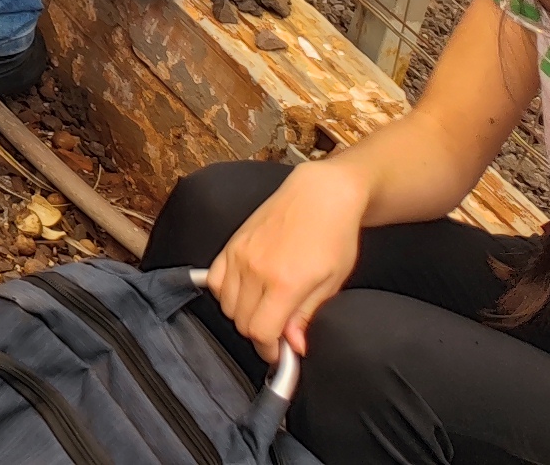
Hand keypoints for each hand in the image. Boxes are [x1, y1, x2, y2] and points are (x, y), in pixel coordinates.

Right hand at [200, 159, 367, 354]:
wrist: (320, 196)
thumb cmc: (335, 238)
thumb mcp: (332, 283)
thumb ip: (306, 315)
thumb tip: (293, 345)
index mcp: (284, 283)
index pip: (261, 332)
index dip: (271, 350)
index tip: (282, 353)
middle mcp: (255, 269)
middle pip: (241, 321)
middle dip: (259, 334)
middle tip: (278, 332)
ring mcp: (239, 254)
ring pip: (225, 304)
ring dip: (243, 315)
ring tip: (265, 310)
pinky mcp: (231, 243)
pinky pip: (215, 280)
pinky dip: (225, 293)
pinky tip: (245, 292)